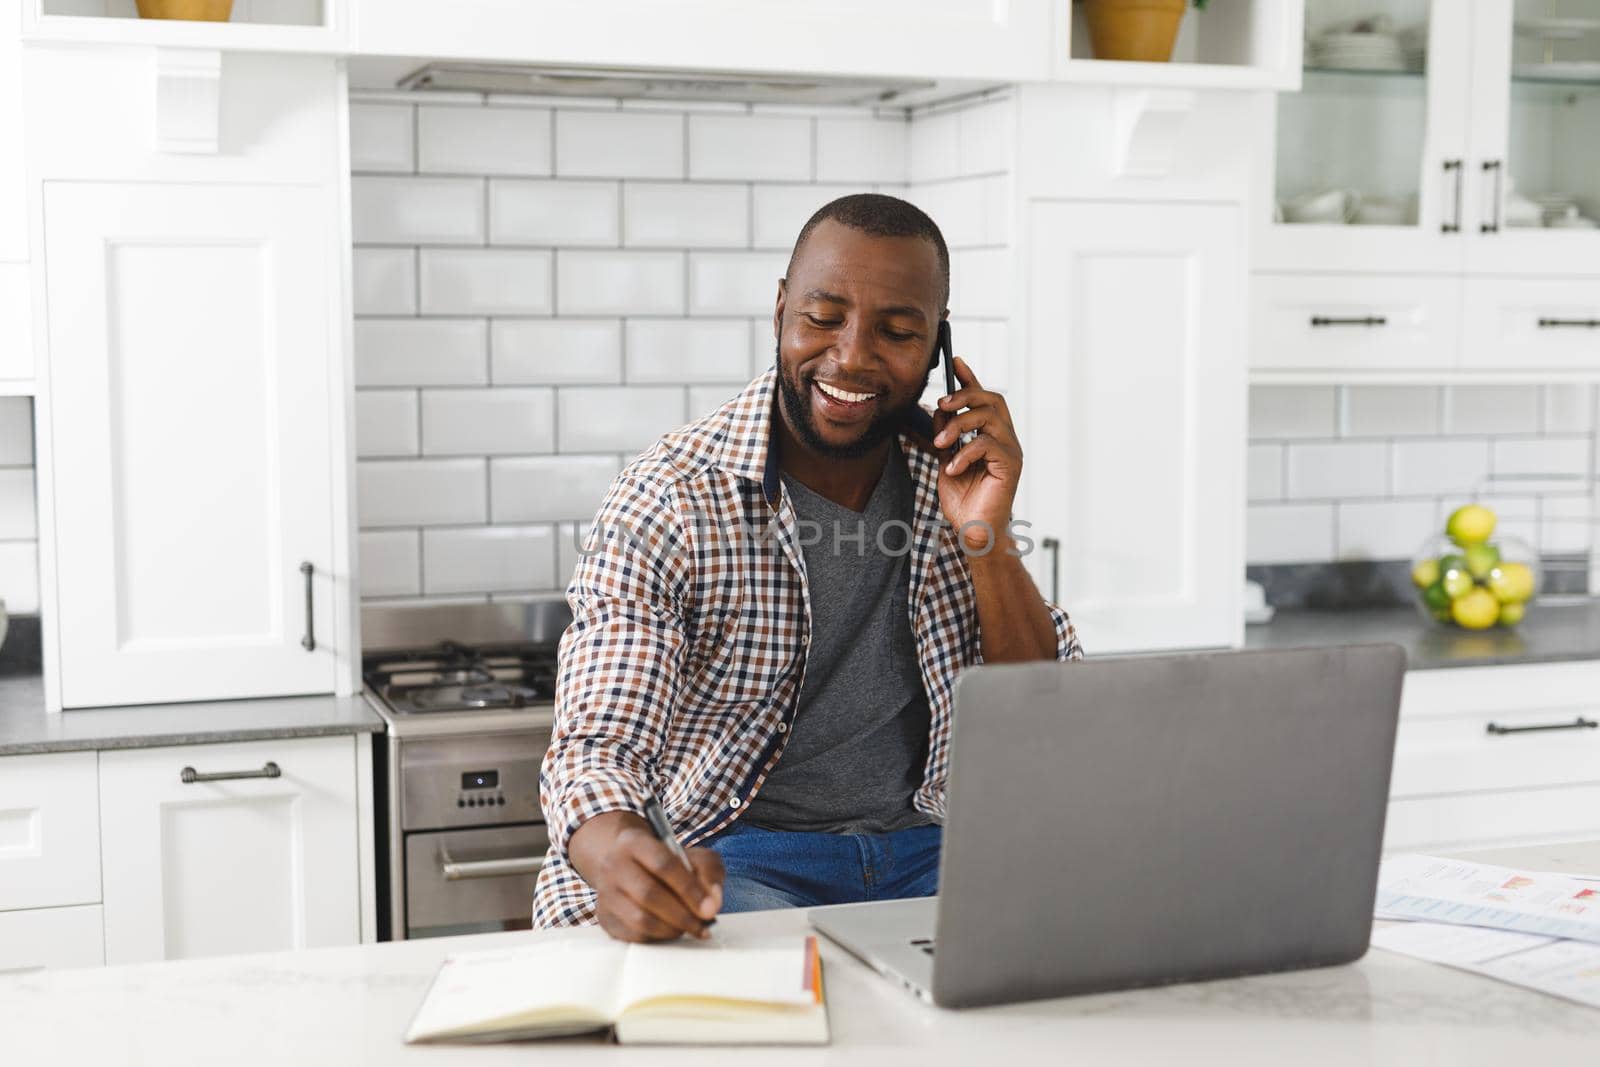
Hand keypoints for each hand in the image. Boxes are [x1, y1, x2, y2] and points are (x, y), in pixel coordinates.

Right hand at [568, 811, 724, 941]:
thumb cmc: (667, 862)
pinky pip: (634, 935)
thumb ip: (709, 874)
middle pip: (649, 894)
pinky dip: (658, 937)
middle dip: (682, 915)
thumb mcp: (694, 857)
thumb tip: (712, 904)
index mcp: (634, 842)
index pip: (663, 864)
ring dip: (672, 929)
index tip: (709, 910)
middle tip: (703, 925)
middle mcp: (613, 865)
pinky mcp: (605, 917)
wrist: (629, 865)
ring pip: (640, 919)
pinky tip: (671, 929)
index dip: (689, 889)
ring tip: (689, 927)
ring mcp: (606, 893)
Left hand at [931, 356, 1022, 550]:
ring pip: (989, 417)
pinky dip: (964, 453)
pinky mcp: (1011, 465)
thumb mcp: (946, 460)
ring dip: (959, 425)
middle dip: (965, 395)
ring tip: (940, 445)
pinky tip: (952, 469)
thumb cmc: (963, 500)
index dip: (970, 378)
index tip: (954, 360)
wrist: (973, 532)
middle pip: (992, 399)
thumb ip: (946, 436)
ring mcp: (1011, 451)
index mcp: (991, 435)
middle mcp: (1006, 438)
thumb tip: (937, 409)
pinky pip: (987, 444)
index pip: (983, 399)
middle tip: (941, 405)